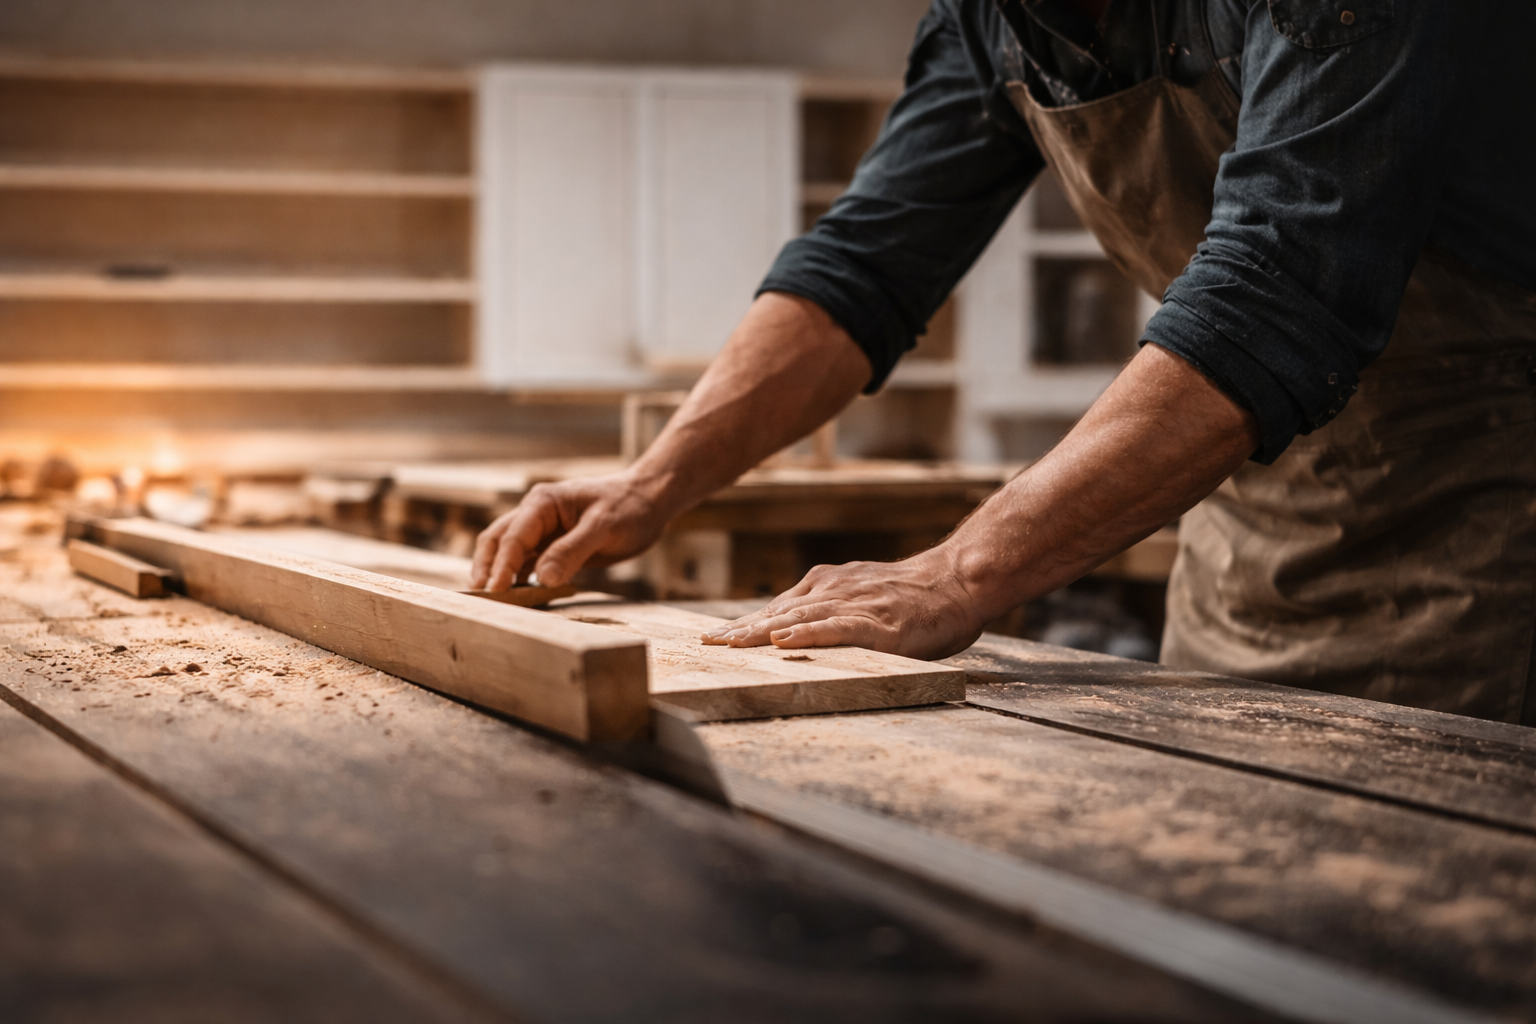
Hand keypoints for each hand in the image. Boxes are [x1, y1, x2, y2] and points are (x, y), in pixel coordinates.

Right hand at [470, 473, 666, 590]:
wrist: (649, 502)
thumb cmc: (629, 508)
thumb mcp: (604, 528)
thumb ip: (572, 550)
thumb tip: (543, 578)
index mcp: (543, 502)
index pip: (513, 536)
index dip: (502, 564)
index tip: (496, 590)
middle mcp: (536, 514)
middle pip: (498, 540)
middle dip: (487, 567)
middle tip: (481, 597)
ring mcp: (543, 530)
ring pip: (509, 552)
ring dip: (499, 573)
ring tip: (493, 602)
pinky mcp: (553, 546)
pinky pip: (529, 562)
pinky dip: (520, 578)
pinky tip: (519, 596)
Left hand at [699, 547, 985, 660]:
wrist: (957, 581)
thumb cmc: (914, 596)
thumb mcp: (863, 595)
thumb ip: (832, 609)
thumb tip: (794, 628)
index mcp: (829, 585)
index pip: (777, 608)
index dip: (746, 625)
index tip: (717, 638)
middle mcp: (835, 591)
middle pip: (778, 613)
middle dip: (741, 630)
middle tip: (709, 645)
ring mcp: (855, 605)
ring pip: (799, 619)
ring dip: (761, 633)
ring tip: (731, 645)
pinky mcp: (877, 623)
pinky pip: (837, 629)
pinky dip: (808, 635)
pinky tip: (784, 642)